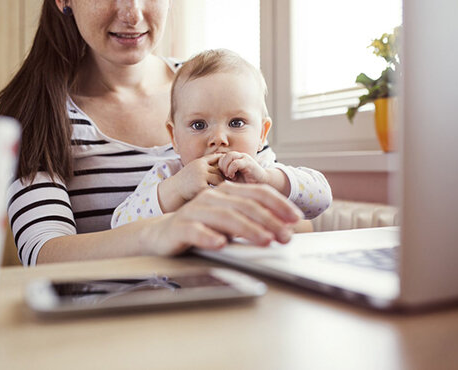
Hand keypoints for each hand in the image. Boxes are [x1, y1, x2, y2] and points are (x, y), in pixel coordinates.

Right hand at [144, 181, 303, 255]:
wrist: (162, 234)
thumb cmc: (201, 227)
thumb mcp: (229, 221)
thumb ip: (251, 221)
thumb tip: (283, 230)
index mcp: (226, 192)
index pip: (257, 193)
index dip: (278, 204)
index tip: (295, 218)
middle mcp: (212, 198)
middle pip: (245, 206)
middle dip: (269, 220)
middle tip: (285, 236)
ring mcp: (196, 211)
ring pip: (225, 217)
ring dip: (247, 229)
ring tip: (265, 240)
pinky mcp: (180, 228)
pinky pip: (196, 231)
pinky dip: (209, 237)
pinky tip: (221, 244)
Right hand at [158, 153, 223, 211]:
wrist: (174, 191)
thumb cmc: (185, 181)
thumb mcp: (194, 169)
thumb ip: (205, 166)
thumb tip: (222, 160)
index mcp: (199, 162)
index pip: (216, 157)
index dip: (222, 164)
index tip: (224, 171)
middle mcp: (200, 167)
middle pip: (219, 171)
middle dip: (222, 178)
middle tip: (224, 185)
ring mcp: (201, 176)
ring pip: (219, 179)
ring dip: (220, 185)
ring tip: (220, 190)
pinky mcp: (201, 186)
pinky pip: (215, 188)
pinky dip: (217, 192)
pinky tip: (215, 196)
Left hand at [218, 151, 267, 183]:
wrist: (263, 183)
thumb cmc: (246, 182)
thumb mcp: (232, 179)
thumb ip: (223, 175)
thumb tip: (210, 177)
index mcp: (234, 159)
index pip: (220, 157)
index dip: (218, 166)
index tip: (221, 176)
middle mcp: (239, 156)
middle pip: (223, 155)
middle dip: (221, 166)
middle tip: (223, 175)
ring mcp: (244, 158)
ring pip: (229, 156)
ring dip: (225, 166)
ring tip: (228, 175)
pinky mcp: (249, 162)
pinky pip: (235, 162)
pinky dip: (231, 169)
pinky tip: (233, 176)